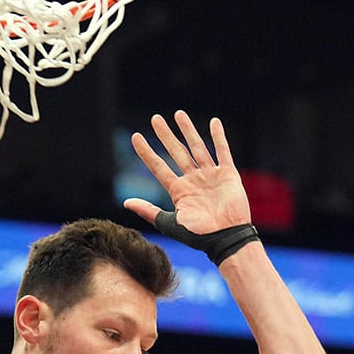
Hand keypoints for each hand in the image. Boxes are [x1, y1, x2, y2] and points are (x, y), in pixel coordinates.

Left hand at [123, 111, 250, 233]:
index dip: (146, 152)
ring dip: (188, 130)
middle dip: (165, 135)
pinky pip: (222, 151)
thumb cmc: (198, 235)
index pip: (158, 166)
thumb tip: (126, 202)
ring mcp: (210, 176)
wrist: (225, 239)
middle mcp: (193, 180)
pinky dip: (218, 137)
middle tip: (155, 119)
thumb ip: (149, 211)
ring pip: (197, 147)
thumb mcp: (169, 223)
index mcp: (178, 191)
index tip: (135, 137)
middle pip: (176, 152)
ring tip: (178, 114)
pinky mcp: (228, 174)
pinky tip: (213, 122)